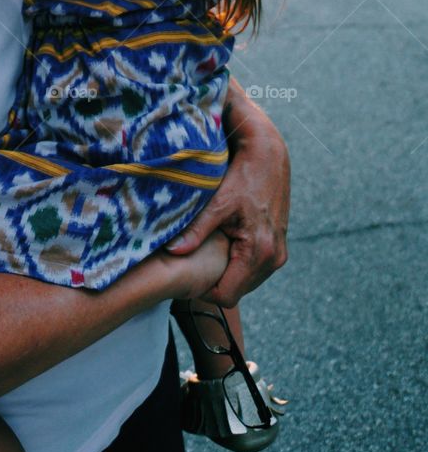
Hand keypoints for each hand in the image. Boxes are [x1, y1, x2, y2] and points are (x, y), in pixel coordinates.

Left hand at [164, 83, 289, 306]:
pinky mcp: (279, 245)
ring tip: (206, 253)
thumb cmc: (243, 176)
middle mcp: (274, 258)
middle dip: (215, 281)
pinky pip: (255, 268)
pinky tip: (223, 245)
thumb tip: (172, 252)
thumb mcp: (217, 203)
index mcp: (260, 252)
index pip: (226, 295)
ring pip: (247, 281)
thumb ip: (196, 231)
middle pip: (237, 291)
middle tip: (193, 264)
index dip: (204, 290)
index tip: (187, 276)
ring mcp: (279, 253)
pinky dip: (239, 263)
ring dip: (227, 272)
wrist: (268, 155)